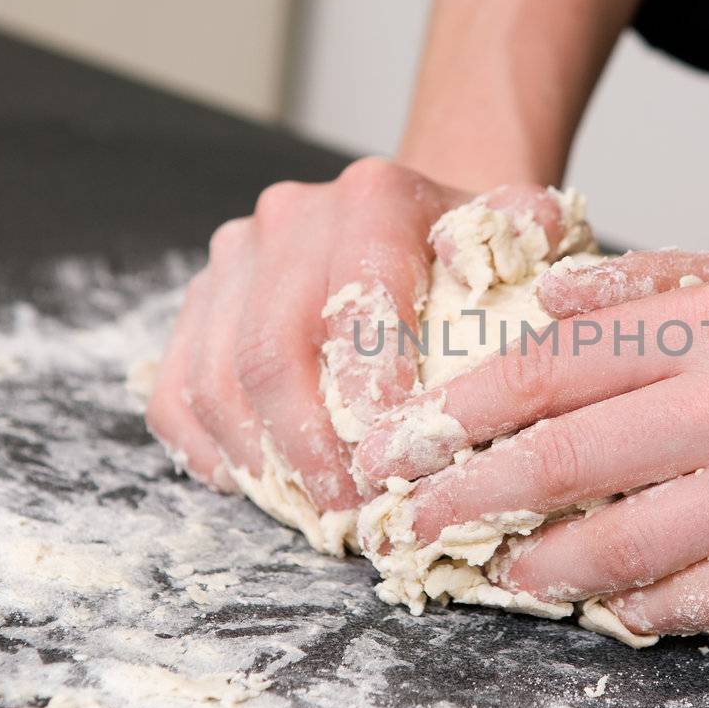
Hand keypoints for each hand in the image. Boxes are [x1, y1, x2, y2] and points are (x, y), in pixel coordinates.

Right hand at [144, 158, 565, 515]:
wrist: (423, 225)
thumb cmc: (478, 256)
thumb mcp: (528, 238)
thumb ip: (532, 239)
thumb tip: (495, 276)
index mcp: (372, 196)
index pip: (353, 298)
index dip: (365, 392)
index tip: (393, 463)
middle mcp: (290, 216)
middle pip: (271, 349)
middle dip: (310, 446)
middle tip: (352, 511)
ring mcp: (234, 259)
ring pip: (215, 376)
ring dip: (260, 459)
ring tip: (312, 512)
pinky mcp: (200, 304)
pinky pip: (177, 390)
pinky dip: (207, 448)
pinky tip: (254, 485)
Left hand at [356, 247, 708, 632]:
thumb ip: (645, 287)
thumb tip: (536, 303)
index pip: (555, 365)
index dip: (464, 412)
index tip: (406, 446)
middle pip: (568, 458)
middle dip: (471, 500)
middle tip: (417, 525)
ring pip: (623, 544)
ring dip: (538, 570)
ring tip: (499, 575)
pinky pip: (696, 600)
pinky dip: (634, 608)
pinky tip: (601, 605)